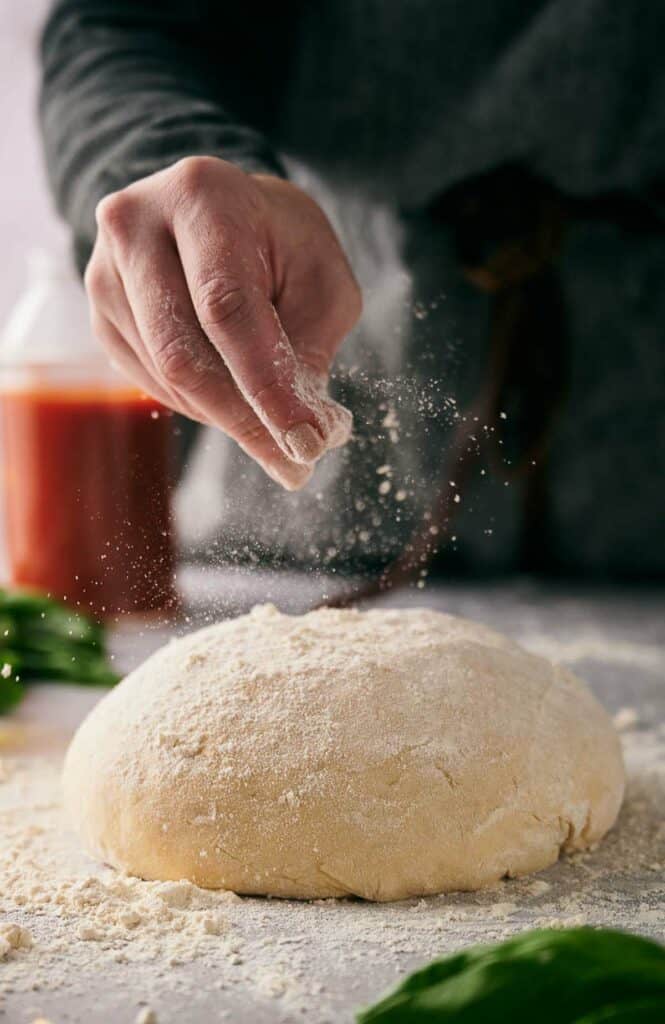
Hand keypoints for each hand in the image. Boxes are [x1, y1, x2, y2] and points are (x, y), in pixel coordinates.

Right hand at [85, 157, 360, 488]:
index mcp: (201, 197)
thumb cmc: (279, 241)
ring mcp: (106, 273)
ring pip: (167, 377)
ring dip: (228, 417)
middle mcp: (136, 227)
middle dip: (246, 420)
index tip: (305, 442)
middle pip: (184, 353)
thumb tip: (308, 433)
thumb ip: (313, 346)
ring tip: (276, 428)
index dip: (266, 385)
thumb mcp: (321, 278)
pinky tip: (235, 397)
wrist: (217, 211)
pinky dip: (202, 405)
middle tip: (294, 464)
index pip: (227, 308)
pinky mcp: (100, 316)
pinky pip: (152, 382)